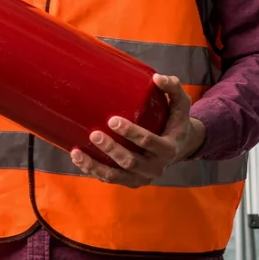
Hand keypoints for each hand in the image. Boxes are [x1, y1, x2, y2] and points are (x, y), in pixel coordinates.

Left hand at [70, 74, 205, 186]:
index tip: (112, 120)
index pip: (149, 142)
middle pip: (130, 161)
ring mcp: (142, 177)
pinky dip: (93, 170)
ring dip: (95, 165)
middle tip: (94, 134)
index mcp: (169, 149)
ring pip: (116, 176)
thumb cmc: (176, 121)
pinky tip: (78, 158)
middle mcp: (156, 167)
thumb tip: (157, 78)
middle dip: (111, 149)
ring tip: (77, 152)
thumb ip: (173, 87)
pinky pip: (110, 179)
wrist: (179, 146)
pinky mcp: (131, 182)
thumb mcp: (181, 104)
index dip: (131, 133)